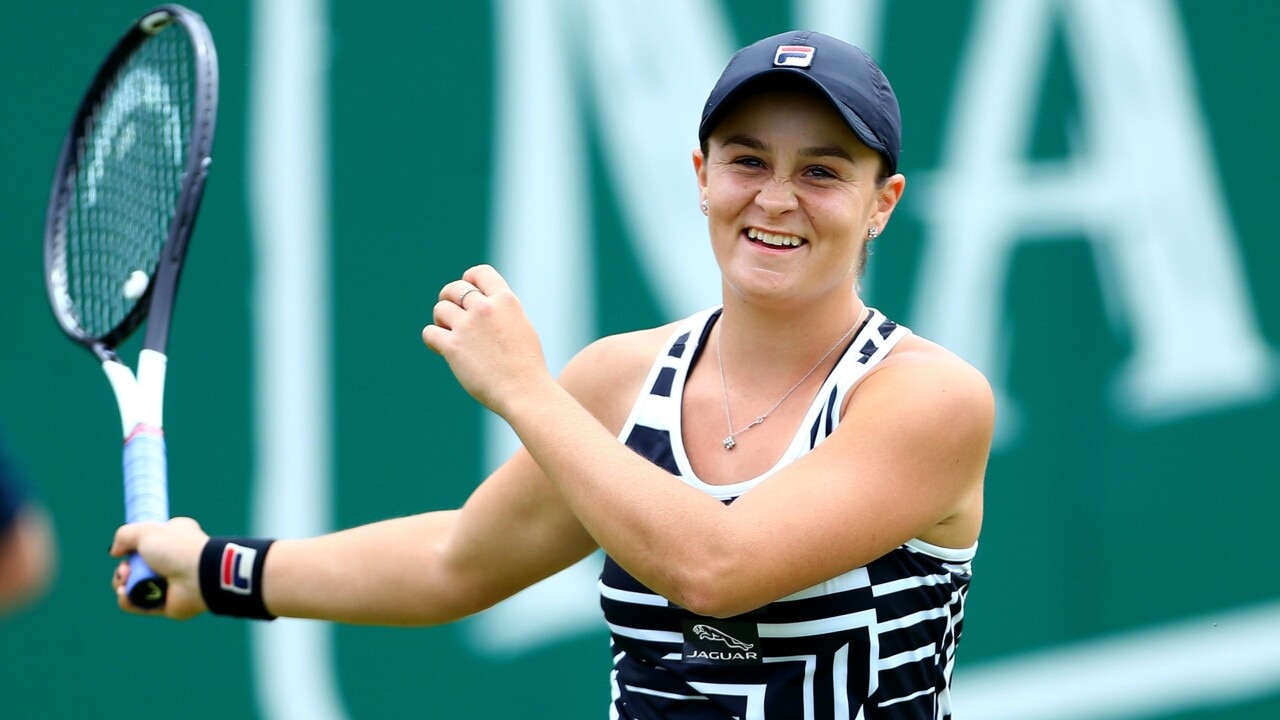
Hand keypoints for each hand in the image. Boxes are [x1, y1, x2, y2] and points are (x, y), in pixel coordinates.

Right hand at [110, 517, 208, 619]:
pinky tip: (124, 595)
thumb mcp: (146, 531)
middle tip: (125, 571)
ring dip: (122, 585)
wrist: (199, 575)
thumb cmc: (176, 549)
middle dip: (123, 570)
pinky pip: (139, 604)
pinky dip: (128, 601)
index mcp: (172, 537)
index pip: (147, 542)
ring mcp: (169, 583)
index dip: (131, 548)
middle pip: (135, 567)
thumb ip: (124, 536)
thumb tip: (115, 552)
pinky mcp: (166, 604)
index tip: (124, 550)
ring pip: (134, 586)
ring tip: (124, 582)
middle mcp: (171, 560)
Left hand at [422, 264, 553, 414]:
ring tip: (448, 334)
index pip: (479, 273)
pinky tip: (440, 348)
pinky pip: (430, 332)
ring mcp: (467, 326)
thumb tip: (481, 305)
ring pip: (441, 309)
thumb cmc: (526, 366)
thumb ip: (501, 312)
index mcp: (506, 301)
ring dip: (441, 320)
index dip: (468, 279)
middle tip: (450, 314)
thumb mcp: (521, 327)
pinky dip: (433, 339)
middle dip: (449, 298)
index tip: (466, 292)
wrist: (524, 391)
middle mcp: (485, 308)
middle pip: (454, 289)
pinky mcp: (452, 347)